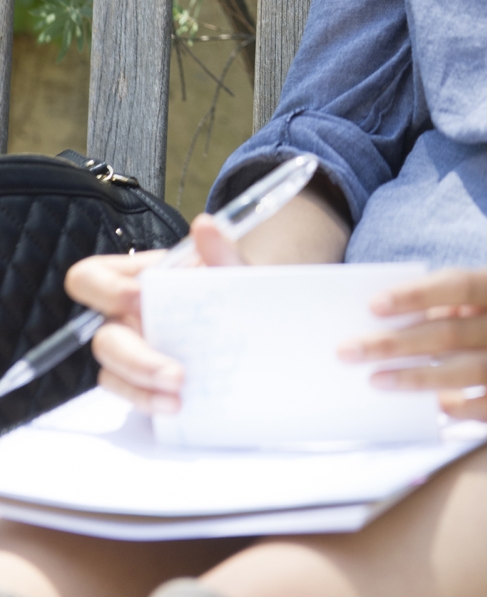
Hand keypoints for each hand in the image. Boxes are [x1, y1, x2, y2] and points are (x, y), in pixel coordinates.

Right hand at [63, 214, 241, 415]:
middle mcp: (126, 314)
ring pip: (111, 370)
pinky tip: (177, 404)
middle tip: (173, 371)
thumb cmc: (228, 284)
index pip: (90, 277)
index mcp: (135, 277)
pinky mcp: (143, 379)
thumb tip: (205, 226)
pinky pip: (129, 393)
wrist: (252, 316)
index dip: (105, 289)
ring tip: (179, 392)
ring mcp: (133, 348)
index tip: (140, 297)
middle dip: (134, 357)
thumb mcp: (230, 266)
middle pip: (102, 337)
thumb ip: (222, 249)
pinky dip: (149, 400)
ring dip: (141, 384)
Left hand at [338, 268, 486, 426]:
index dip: (415, 295)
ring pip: (463, 373)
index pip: (456, 287)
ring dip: (415, 378)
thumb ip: (453, 300)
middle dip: (395, 344)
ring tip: (376, 380)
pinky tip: (430, 409)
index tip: (374, 304)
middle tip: (350, 351)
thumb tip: (394, 318)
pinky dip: (457, 408)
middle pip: (449, 335)